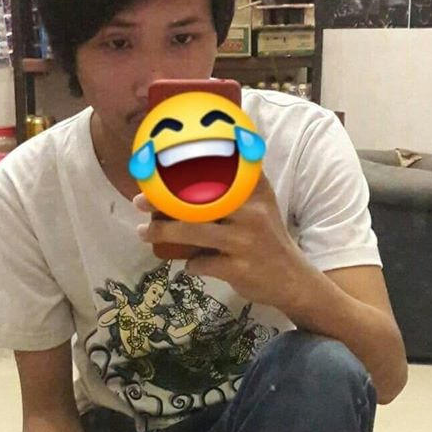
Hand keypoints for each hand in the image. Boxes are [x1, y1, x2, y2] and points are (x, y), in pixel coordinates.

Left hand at [133, 172, 319, 313]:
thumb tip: (216, 152)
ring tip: (143, 233)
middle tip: (139, 201)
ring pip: (194, 232)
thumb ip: (241, 180)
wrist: (291, 278)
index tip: (158, 165)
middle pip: (200, 201)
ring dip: (163, 233)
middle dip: (164, 201)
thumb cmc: (268, 237)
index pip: (221, 171)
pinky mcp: (238, 268)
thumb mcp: (262, 203)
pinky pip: (201, 263)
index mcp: (255, 192)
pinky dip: (190, 264)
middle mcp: (252, 212)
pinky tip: (188, 263)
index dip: (187, 167)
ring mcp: (245, 241)